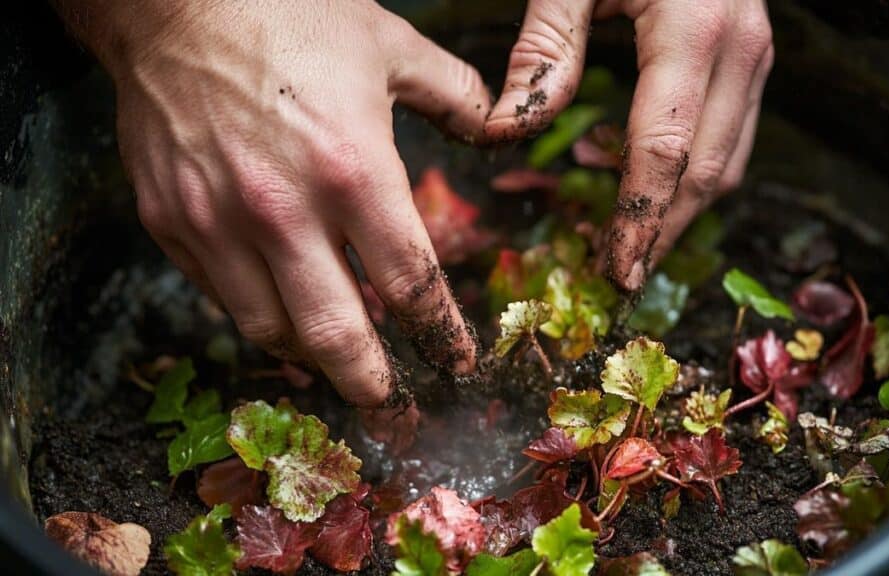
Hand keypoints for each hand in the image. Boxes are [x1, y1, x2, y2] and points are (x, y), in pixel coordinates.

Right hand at [61, 0, 492, 404]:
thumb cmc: (291, 14)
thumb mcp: (393, 48)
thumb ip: (458, 97)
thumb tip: (501, 126)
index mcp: (355, 171)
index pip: (410, 285)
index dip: (440, 336)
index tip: (455, 363)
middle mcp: (285, 212)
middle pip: (337, 337)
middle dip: (372, 387)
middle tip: (394, 412)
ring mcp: (219, 223)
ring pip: (270, 329)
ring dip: (310, 358)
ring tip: (336, 364)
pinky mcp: (171, 222)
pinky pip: (220, 295)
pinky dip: (257, 313)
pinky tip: (279, 309)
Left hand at [484, 0, 773, 291]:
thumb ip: (543, 47)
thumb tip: (507, 131)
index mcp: (695, 29)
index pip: (666, 151)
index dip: (639, 221)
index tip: (614, 273)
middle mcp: (741, 50)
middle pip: (706, 173)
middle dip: (662, 235)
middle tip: (617, 280)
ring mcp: (756, 55)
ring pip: (727, 163)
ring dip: (676, 212)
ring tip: (623, 244)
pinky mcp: (750, 58)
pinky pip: (726, 135)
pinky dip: (685, 172)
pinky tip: (631, 177)